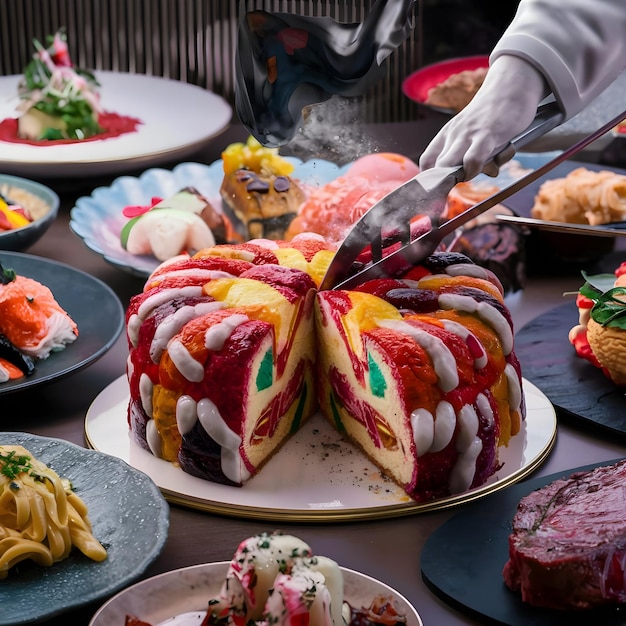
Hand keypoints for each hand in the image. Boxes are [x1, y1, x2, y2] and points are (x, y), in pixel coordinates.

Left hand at [419, 55, 549, 179]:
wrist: (511, 85)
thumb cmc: (495, 114)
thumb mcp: (478, 134)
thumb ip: (481, 154)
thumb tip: (490, 172)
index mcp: (447, 134)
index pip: (427, 161)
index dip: (429, 180)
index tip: (438, 191)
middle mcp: (453, 134)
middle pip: (435, 167)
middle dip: (442, 183)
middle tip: (458, 185)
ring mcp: (467, 134)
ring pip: (448, 165)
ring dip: (456, 178)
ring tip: (471, 174)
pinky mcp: (486, 134)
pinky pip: (472, 160)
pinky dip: (474, 170)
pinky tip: (485, 169)